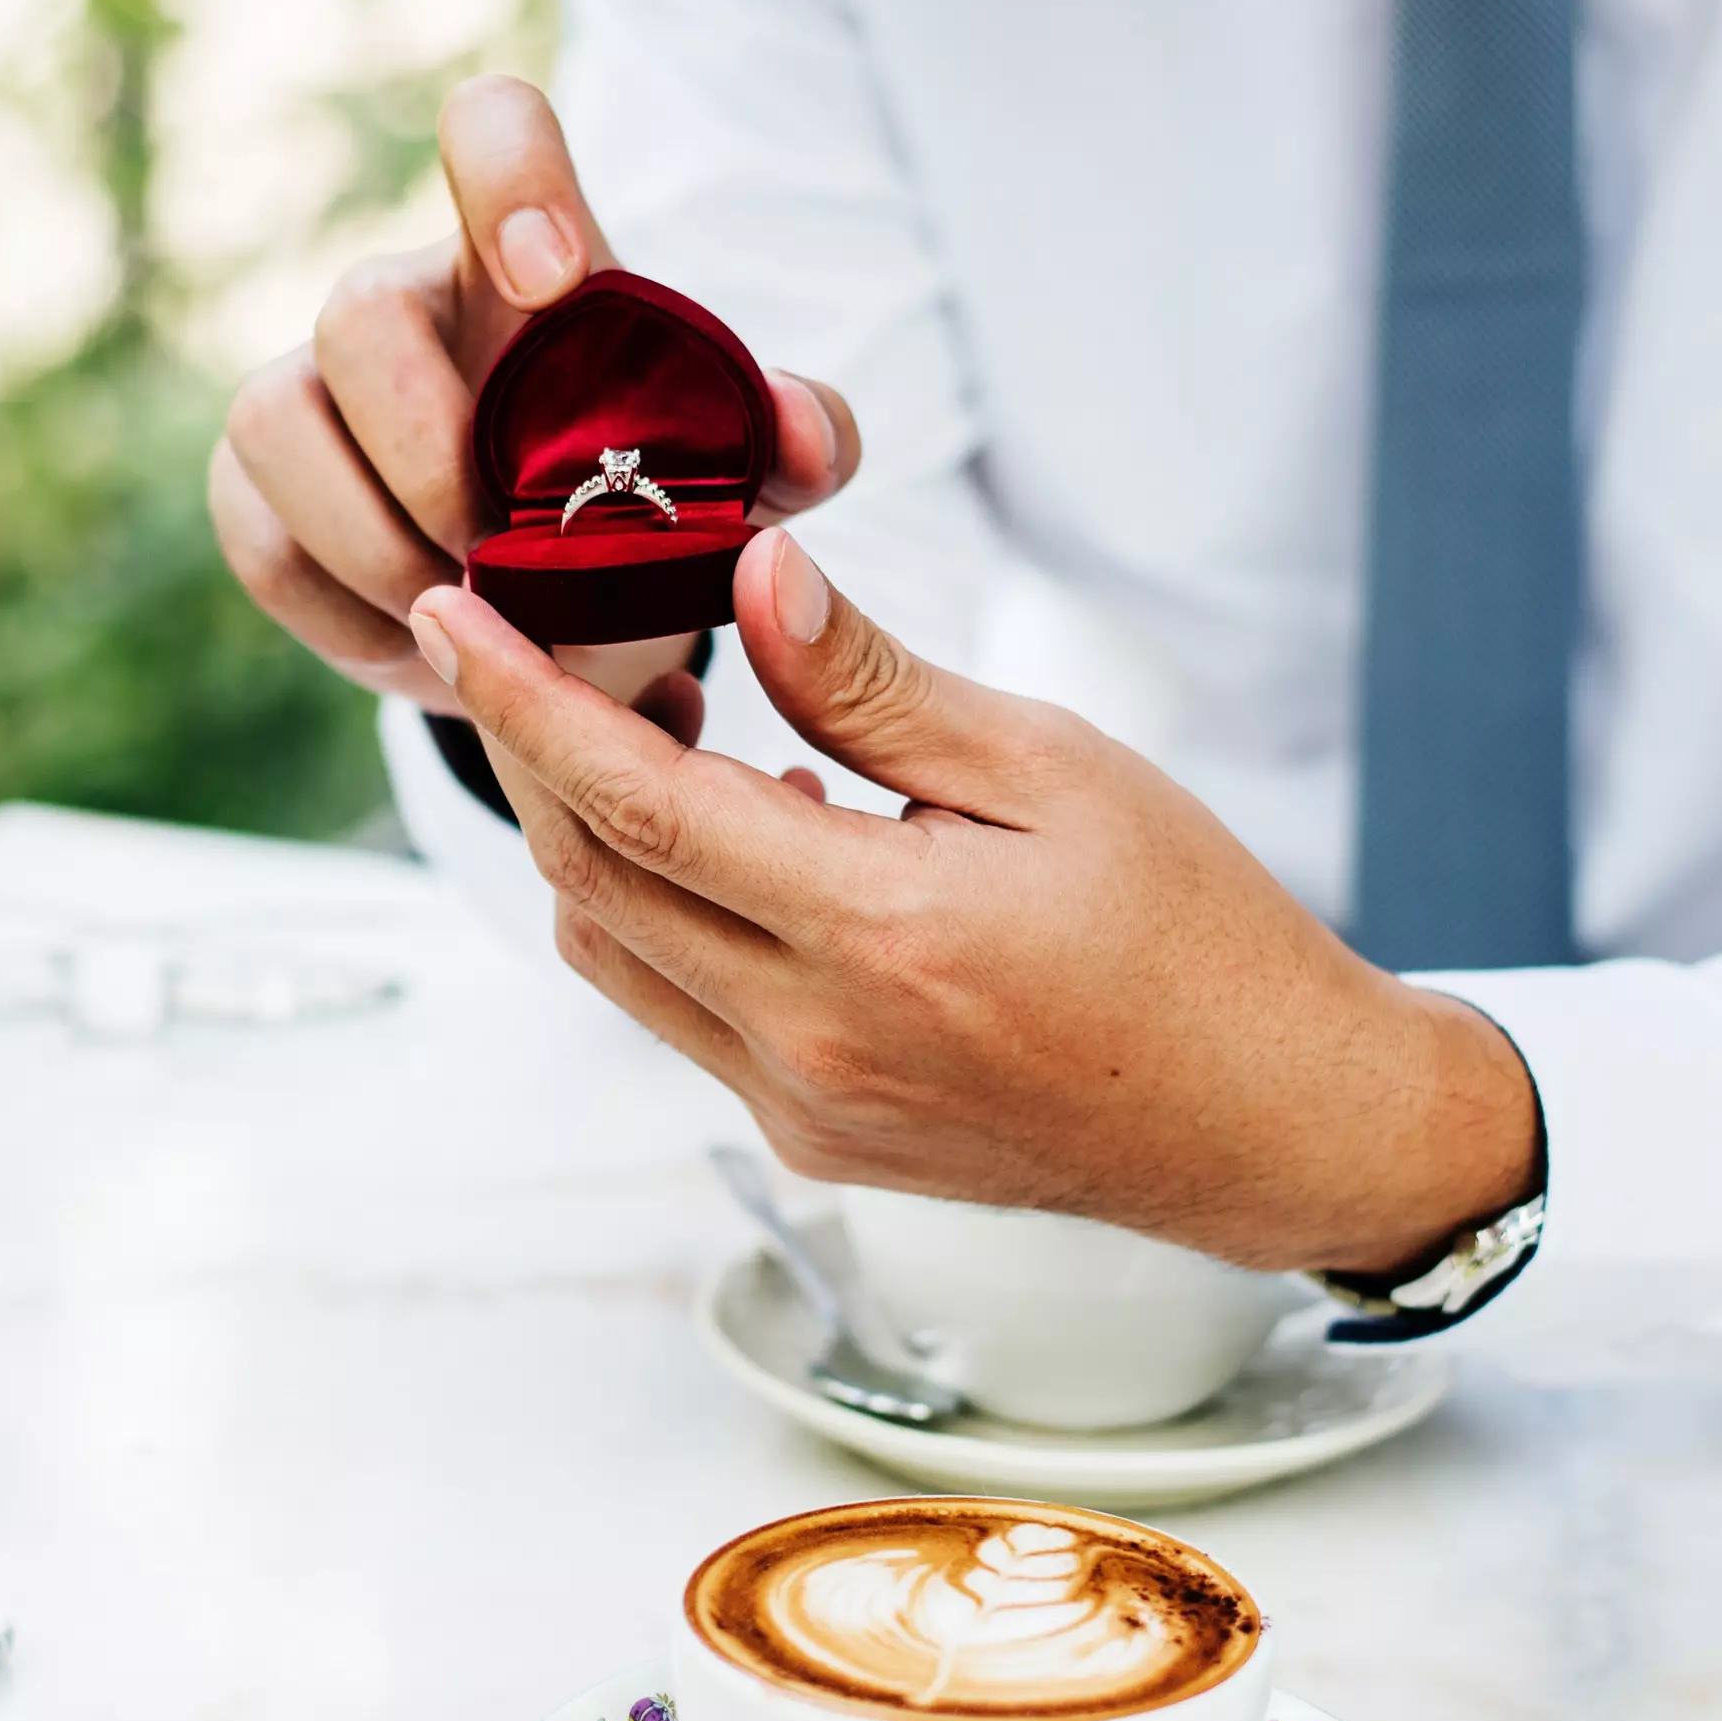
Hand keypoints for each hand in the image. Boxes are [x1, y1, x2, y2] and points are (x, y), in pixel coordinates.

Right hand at [210, 72, 859, 724]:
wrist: (551, 614)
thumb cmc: (639, 502)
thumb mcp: (740, 477)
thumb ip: (794, 443)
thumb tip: (804, 438)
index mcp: (521, 256)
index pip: (491, 127)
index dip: (507, 176)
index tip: (554, 280)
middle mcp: (401, 301)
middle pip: (359, 309)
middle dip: (428, 449)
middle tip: (502, 549)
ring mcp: (305, 390)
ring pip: (274, 421)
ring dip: (375, 540)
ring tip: (467, 613)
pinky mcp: (253, 490)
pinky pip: (261, 540)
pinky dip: (345, 611)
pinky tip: (423, 644)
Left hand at [407, 532, 1541, 1274]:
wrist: (1270, 1122)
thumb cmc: (1196, 934)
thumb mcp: (1056, 768)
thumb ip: (880, 685)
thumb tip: (755, 580)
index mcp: (881, 938)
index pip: (639, 807)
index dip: (522, 704)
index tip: (451, 617)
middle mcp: (816, 1043)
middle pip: (589, 884)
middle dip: (534, 755)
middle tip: (541, 645)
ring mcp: (807, 1108)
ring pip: (617, 954)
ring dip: (597, 838)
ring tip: (665, 726)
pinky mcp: (816, 1140)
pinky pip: (685, 1010)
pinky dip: (675, 910)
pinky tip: (758, 833)